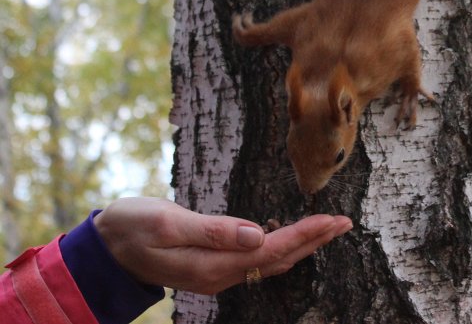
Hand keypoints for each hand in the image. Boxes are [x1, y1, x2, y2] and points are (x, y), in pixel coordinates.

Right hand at [93, 197, 351, 294]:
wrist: (103, 249)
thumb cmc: (131, 227)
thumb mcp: (166, 221)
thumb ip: (211, 230)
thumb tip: (254, 234)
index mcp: (211, 264)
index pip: (271, 249)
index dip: (305, 234)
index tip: (333, 220)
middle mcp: (220, 274)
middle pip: (278, 258)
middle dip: (314, 240)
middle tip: (345, 223)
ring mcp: (217, 273)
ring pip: (271, 261)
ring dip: (303, 244)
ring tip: (330, 229)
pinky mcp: (212, 266)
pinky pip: (257, 261)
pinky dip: (282, 247)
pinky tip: (294, 239)